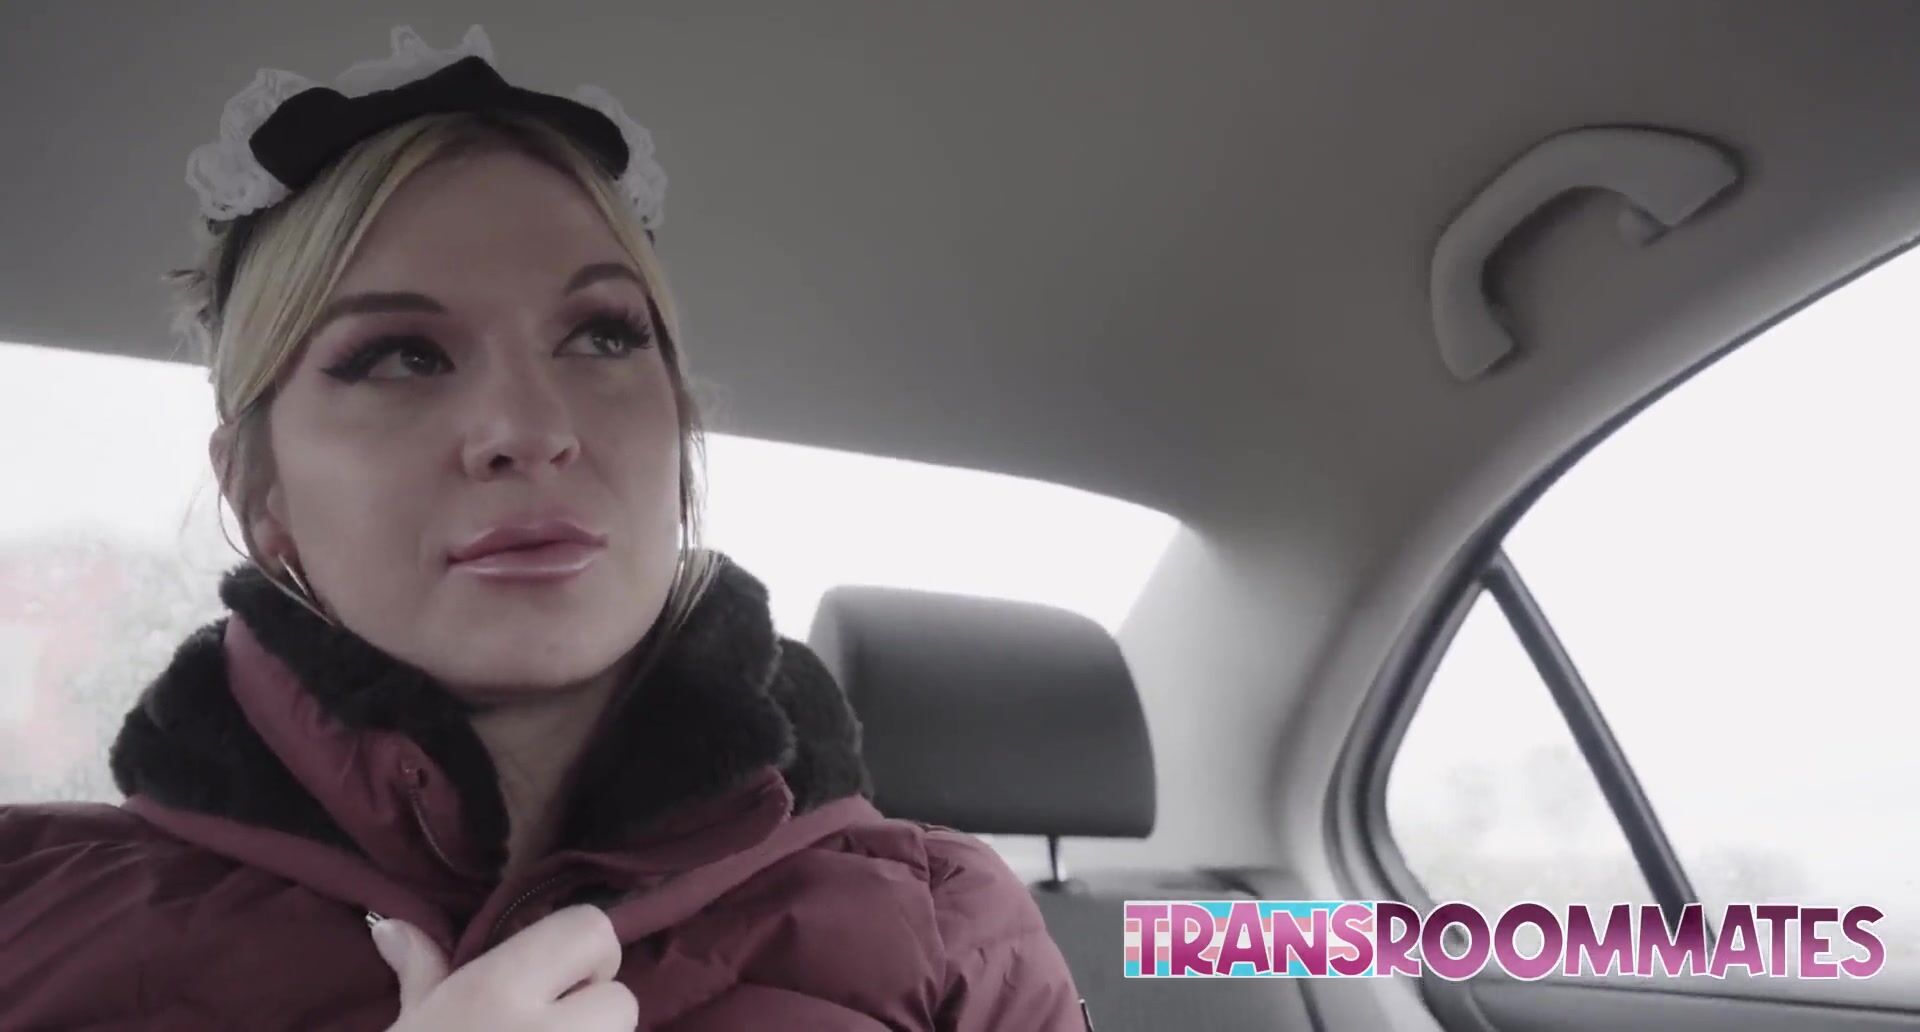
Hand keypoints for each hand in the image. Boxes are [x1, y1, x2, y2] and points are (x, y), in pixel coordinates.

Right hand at [373, 904, 637, 1030]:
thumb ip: (422, 971)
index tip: (558, 977)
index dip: (585, 949)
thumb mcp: (411, 1026)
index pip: (590, 927)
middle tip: (555, 1024)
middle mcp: (551, 1031)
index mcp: (499, 989)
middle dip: (598, 1011)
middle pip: (623, 1000)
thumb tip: (392, 927)